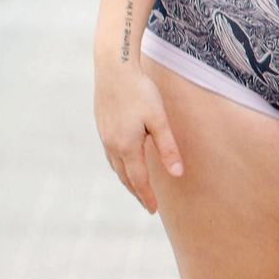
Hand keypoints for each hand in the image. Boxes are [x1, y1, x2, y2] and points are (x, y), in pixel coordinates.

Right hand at [93, 64, 182, 212]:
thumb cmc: (140, 91)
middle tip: (146, 204)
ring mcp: (104, 134)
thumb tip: (177, 174)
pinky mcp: (102, 124)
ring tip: (137, 185)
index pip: (138, 180)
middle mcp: (112, 144)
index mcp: (127, 146)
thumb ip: (167, 148)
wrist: (114, 67)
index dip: (146, 196)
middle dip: (136, 191)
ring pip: (115, 165)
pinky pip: (110, 153)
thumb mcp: (158, 119)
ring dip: (127, 178)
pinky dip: (119, 164)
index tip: (153, 210)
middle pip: (124, 176)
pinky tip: (125, 159)